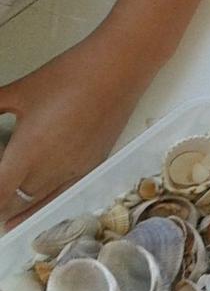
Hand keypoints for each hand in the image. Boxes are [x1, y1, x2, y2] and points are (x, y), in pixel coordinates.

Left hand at [0, 38, 146, 224]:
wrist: (116, 71)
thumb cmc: (70, 76)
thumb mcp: (19, 92)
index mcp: (30, 150)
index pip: (0, 191)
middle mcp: (53, 166)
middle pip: (17, 202)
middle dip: (2, 205)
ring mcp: (76, 168)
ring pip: (42, 202)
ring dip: (23, 210)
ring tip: (8, 219)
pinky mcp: (92, 164)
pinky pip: (65, 193)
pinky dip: (48, 201)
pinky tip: (40, 202)